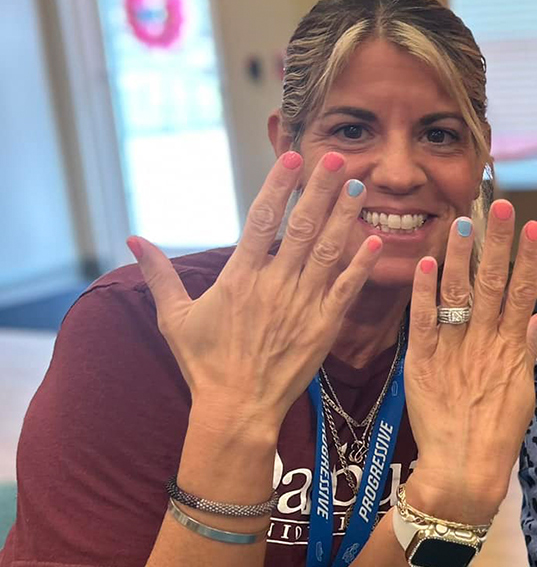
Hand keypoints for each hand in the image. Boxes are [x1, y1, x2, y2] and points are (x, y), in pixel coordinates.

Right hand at [129, 151, 380, 434]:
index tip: (294, 157)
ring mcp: (303, 305)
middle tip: (338, 158)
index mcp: (240, 277)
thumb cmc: (206, 364)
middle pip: (301, 226)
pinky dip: (361, 265)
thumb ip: (159, 274)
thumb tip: (133, 239)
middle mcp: (275, 284)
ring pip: (328, 251)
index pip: (261, 219)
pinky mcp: (324, 327)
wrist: (238, 409)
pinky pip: (346, 290)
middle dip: (320, 189)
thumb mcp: (175, 317)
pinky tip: (374, 240)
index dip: (279, 185)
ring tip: (358, 187)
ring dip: (344, 217)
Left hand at [402, 200, 536, 525]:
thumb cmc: (497, 436)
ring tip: (462, 219)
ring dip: (460, 254)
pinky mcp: (422, 363)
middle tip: (501, 204)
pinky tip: (424, 262)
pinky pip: (422, 322)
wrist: (464, 471)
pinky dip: (423, 292)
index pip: (525, 292)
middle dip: (499, 241)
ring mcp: (454, 351)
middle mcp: (485, 343)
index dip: (529, 258)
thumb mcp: (523, 390)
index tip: (533, 226)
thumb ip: (528, 347)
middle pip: (495, 283)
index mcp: (512, 348)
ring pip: (459, 294)